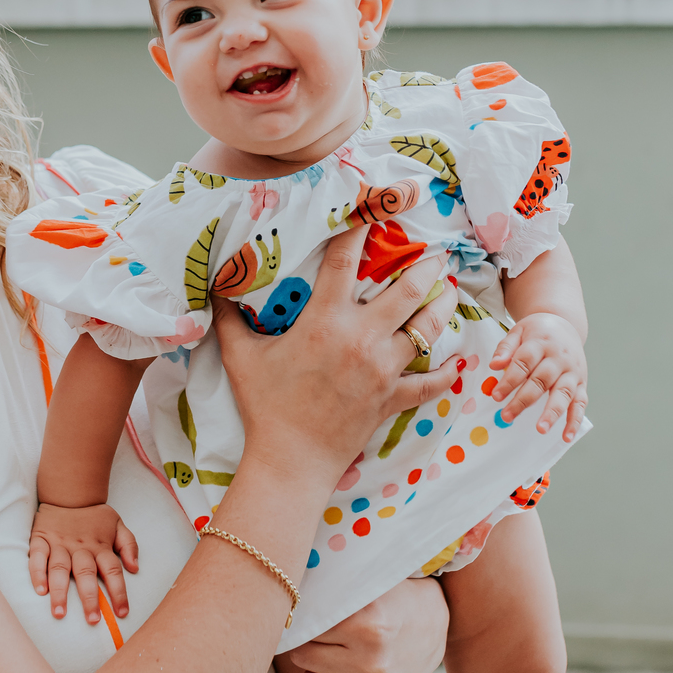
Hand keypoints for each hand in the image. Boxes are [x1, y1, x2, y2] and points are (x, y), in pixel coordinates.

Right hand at [28, 502, 138, 623]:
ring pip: (60, 569)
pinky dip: (37, 573)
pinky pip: (37, 558)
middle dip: (89, 598)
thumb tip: (135, 568)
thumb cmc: (94, 516)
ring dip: (60, 592)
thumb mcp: (118, 524)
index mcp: (100, 545)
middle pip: (86, 574)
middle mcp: (80, 547)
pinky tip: (40, 590)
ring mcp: (59, 544)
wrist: (69, 493)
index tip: (122, 613)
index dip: (119, 592)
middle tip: (92, 620)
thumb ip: (129, 545)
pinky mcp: (41, 539)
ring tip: (60, 614)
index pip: (113, 571)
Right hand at [212, 233, 460, 490]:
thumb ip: (230, 319)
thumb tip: (215, 288)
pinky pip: (430, 383)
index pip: (345, 262)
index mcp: (325, 321)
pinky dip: (446, 373)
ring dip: (443, 307)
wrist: (290, 460)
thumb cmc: (264, 406)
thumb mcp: (240, 356)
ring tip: (451, 291)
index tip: (372, 212)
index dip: (359, 230)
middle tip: (436, 252)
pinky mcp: (393, 399)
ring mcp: (382, 370)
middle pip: (406, 291)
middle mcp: (361, 339)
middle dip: (425, 266)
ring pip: (427, 330)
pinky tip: (457, 362)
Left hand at [286, 577, 448, 672]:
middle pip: (304, 656)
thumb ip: (331, 590)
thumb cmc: (393, 601)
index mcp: (368, 625)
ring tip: (336, 656)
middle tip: (325, 635)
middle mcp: (373, 663)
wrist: (438, 625)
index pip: (305, 628)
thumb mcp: (367, 587)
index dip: (304, 620)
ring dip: (317, 671)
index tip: (307, 615)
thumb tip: (287, 591)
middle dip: (309, 644)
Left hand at [488, 312, 587, 440]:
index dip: (510, 380)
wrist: (565, 324)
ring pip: (563, 393)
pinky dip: (575, 420)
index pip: (524, 363)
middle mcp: (559, 358)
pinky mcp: (582, 383)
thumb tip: (494, 365)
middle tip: (507, 416)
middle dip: (524, 400)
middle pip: (541, 380)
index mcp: (541, 343)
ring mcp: (573, 371)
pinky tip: (566, 436)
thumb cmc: (537, 332)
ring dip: (552, 412)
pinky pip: (580, 403)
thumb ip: (505, 348)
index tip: (496, 396)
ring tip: (540, 429)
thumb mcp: (518, 331)